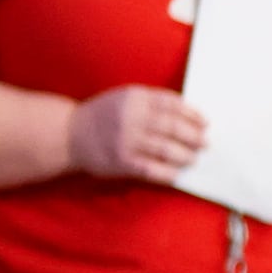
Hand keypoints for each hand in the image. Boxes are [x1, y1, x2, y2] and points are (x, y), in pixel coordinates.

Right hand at [65, 85, 207, 184]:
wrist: (67, 134)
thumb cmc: (101, 116)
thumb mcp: (124, 98)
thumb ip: (151, 103)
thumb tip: (186, 117)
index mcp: (135, 98)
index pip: (173, 105)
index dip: (192, 115)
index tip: (204, 123)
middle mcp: (131, 118)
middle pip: (173, 127)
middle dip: (193, 137)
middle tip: (204, 144)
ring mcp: (125, 140)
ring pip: (166, 149)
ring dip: (184, 156)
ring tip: (192, 159)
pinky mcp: (120, 161)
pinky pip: (150, 169)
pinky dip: (166, 173)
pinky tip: (175, 175)